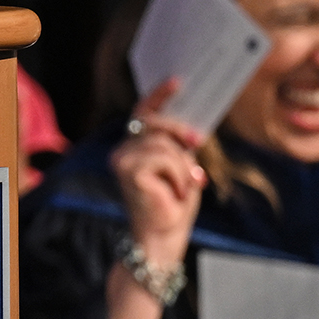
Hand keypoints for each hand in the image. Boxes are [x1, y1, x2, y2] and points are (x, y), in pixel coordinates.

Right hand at [109, 78, 207, 265]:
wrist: (164, 237)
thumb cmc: (174, 205)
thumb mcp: (182, 167)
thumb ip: (180, 146)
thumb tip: (193, 128)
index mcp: (133, 148)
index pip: (143, 113)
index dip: (159, 96)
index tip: (178, 82)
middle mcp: (122, 151)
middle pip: (155, 123)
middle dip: (179, 132)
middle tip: (197, 143)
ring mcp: (122, 160)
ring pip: (164, 144)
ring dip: (183, 165)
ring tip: (184, 185)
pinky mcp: (128, 170)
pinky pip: (165, 158)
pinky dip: (179, 174)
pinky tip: (176, 192)